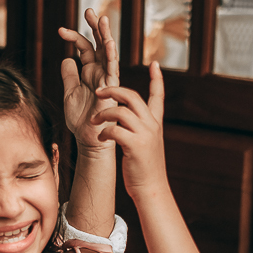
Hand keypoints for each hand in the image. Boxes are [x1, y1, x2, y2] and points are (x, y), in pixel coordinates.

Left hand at [59, 9, 118, 153]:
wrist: (89, 138)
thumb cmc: (80, 119)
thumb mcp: (69, 92)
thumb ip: (69, 75)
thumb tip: (66, 58)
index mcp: (90, 72)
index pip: (84, 48)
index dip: (74, 37)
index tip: (60, 30)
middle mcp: (100, 73)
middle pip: (99, 45)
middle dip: (95, 27)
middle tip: (89, 10)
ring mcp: (107, 80)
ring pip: (109, 54)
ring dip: (106, 36)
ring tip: (102, 19)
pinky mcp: (111, 89)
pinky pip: (113, 71)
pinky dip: (111, 57)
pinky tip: (109, 43)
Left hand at [94, 62, 166, 198]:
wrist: (151, 188)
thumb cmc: (144, 168)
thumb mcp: (146, 144)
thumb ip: (139, 129)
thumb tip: (125, 119)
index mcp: (155, 123)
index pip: (158, 96)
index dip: (157, 79)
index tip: (154, 64)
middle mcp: (152, 125)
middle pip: (132, 96)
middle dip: (112, 90)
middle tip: (97, 91)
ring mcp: (145, 135)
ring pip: (121, 111)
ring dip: (103, 113)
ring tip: (94, 122)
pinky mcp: (135, 146)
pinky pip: (114, 129)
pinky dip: (103, 131)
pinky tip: (100, 137)